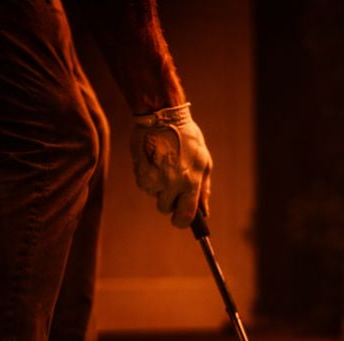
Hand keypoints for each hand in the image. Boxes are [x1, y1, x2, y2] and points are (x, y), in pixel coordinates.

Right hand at [130, 104, 211, 227]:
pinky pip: (144, 185)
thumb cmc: (187, 139)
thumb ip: (203, 189)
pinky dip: (149, 178)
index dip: (182, 222)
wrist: (161, 116)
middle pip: (165, 209)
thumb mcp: (204, 162)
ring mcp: (153, 178)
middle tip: (173, 186)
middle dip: (169, 202)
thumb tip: (204, 212)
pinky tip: (155, 162)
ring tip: (165, 167)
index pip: (185, 216)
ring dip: (159, 188)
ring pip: (154, 196)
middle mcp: (171, 184)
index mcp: (190, 182)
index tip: (181, 220)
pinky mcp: (139, 172)